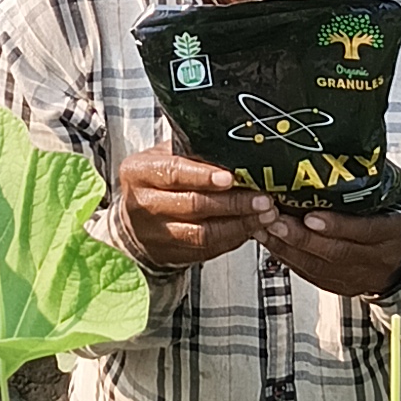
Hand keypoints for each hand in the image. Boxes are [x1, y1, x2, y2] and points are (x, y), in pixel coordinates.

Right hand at [118, 148, 259, 268]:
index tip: (231, 177)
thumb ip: (191, 150)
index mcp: (138, 173)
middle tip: (262, 199)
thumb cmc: (157, 179)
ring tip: (264, 215)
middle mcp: (143, 205)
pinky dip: (233, 239)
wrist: (135, 219)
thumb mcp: (164, 155)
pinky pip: (207, 250)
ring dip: (239, 225)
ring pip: (202, 233)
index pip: (173, 173)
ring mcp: (156, 235)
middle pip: (192, 205)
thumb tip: (233, 146)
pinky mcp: (171, 255)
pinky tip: (251, 228)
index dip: (203, 176)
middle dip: (233, 203)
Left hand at [247, 198, 400, 299]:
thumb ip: (370, 185)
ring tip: (264, 228)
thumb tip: (343, 152)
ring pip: (318, 266)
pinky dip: (287, 257)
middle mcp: (375, 259)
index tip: (310, 216)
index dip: (337, 225)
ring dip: (288, 248)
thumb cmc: (390, 222)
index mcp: (393, 233)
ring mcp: (356, 277)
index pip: (365, 231)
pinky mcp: (338, 286)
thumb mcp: (392, 203)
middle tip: (275, 220)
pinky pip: (309, 274)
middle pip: (337, 252)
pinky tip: (270, 242)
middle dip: (302, 237)